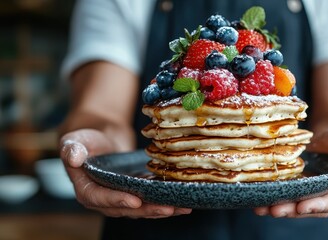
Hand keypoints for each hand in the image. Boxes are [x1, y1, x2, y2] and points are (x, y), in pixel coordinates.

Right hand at [60, 128, 191, 217]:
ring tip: (182, 207)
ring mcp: (121, 198)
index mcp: (86, 190)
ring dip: (161, 209)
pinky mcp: (136, 193)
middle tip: (168, 208)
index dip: (117, 200)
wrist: (102, 137)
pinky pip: (150, 200)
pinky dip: (166, 201)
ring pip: (141, 209)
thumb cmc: (86, 139)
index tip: (135, 200)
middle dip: (148, 209)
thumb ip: (72, 149)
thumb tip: (73, 157)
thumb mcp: (75, 141)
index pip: (100, 198)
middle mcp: (104, 199)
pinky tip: (184, 201)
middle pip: (126, 208)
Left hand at [254, 126, 327, 217]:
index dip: (320, 205)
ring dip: (279, 207)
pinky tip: (257, 199)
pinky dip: (273, 198)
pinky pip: (288, 195)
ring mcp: (314, 194)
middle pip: (312, 208)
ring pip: (297, 205)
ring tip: (261, 208)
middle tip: (274, 210)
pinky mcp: (300, 189)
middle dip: (292, 210)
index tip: (302, 206)